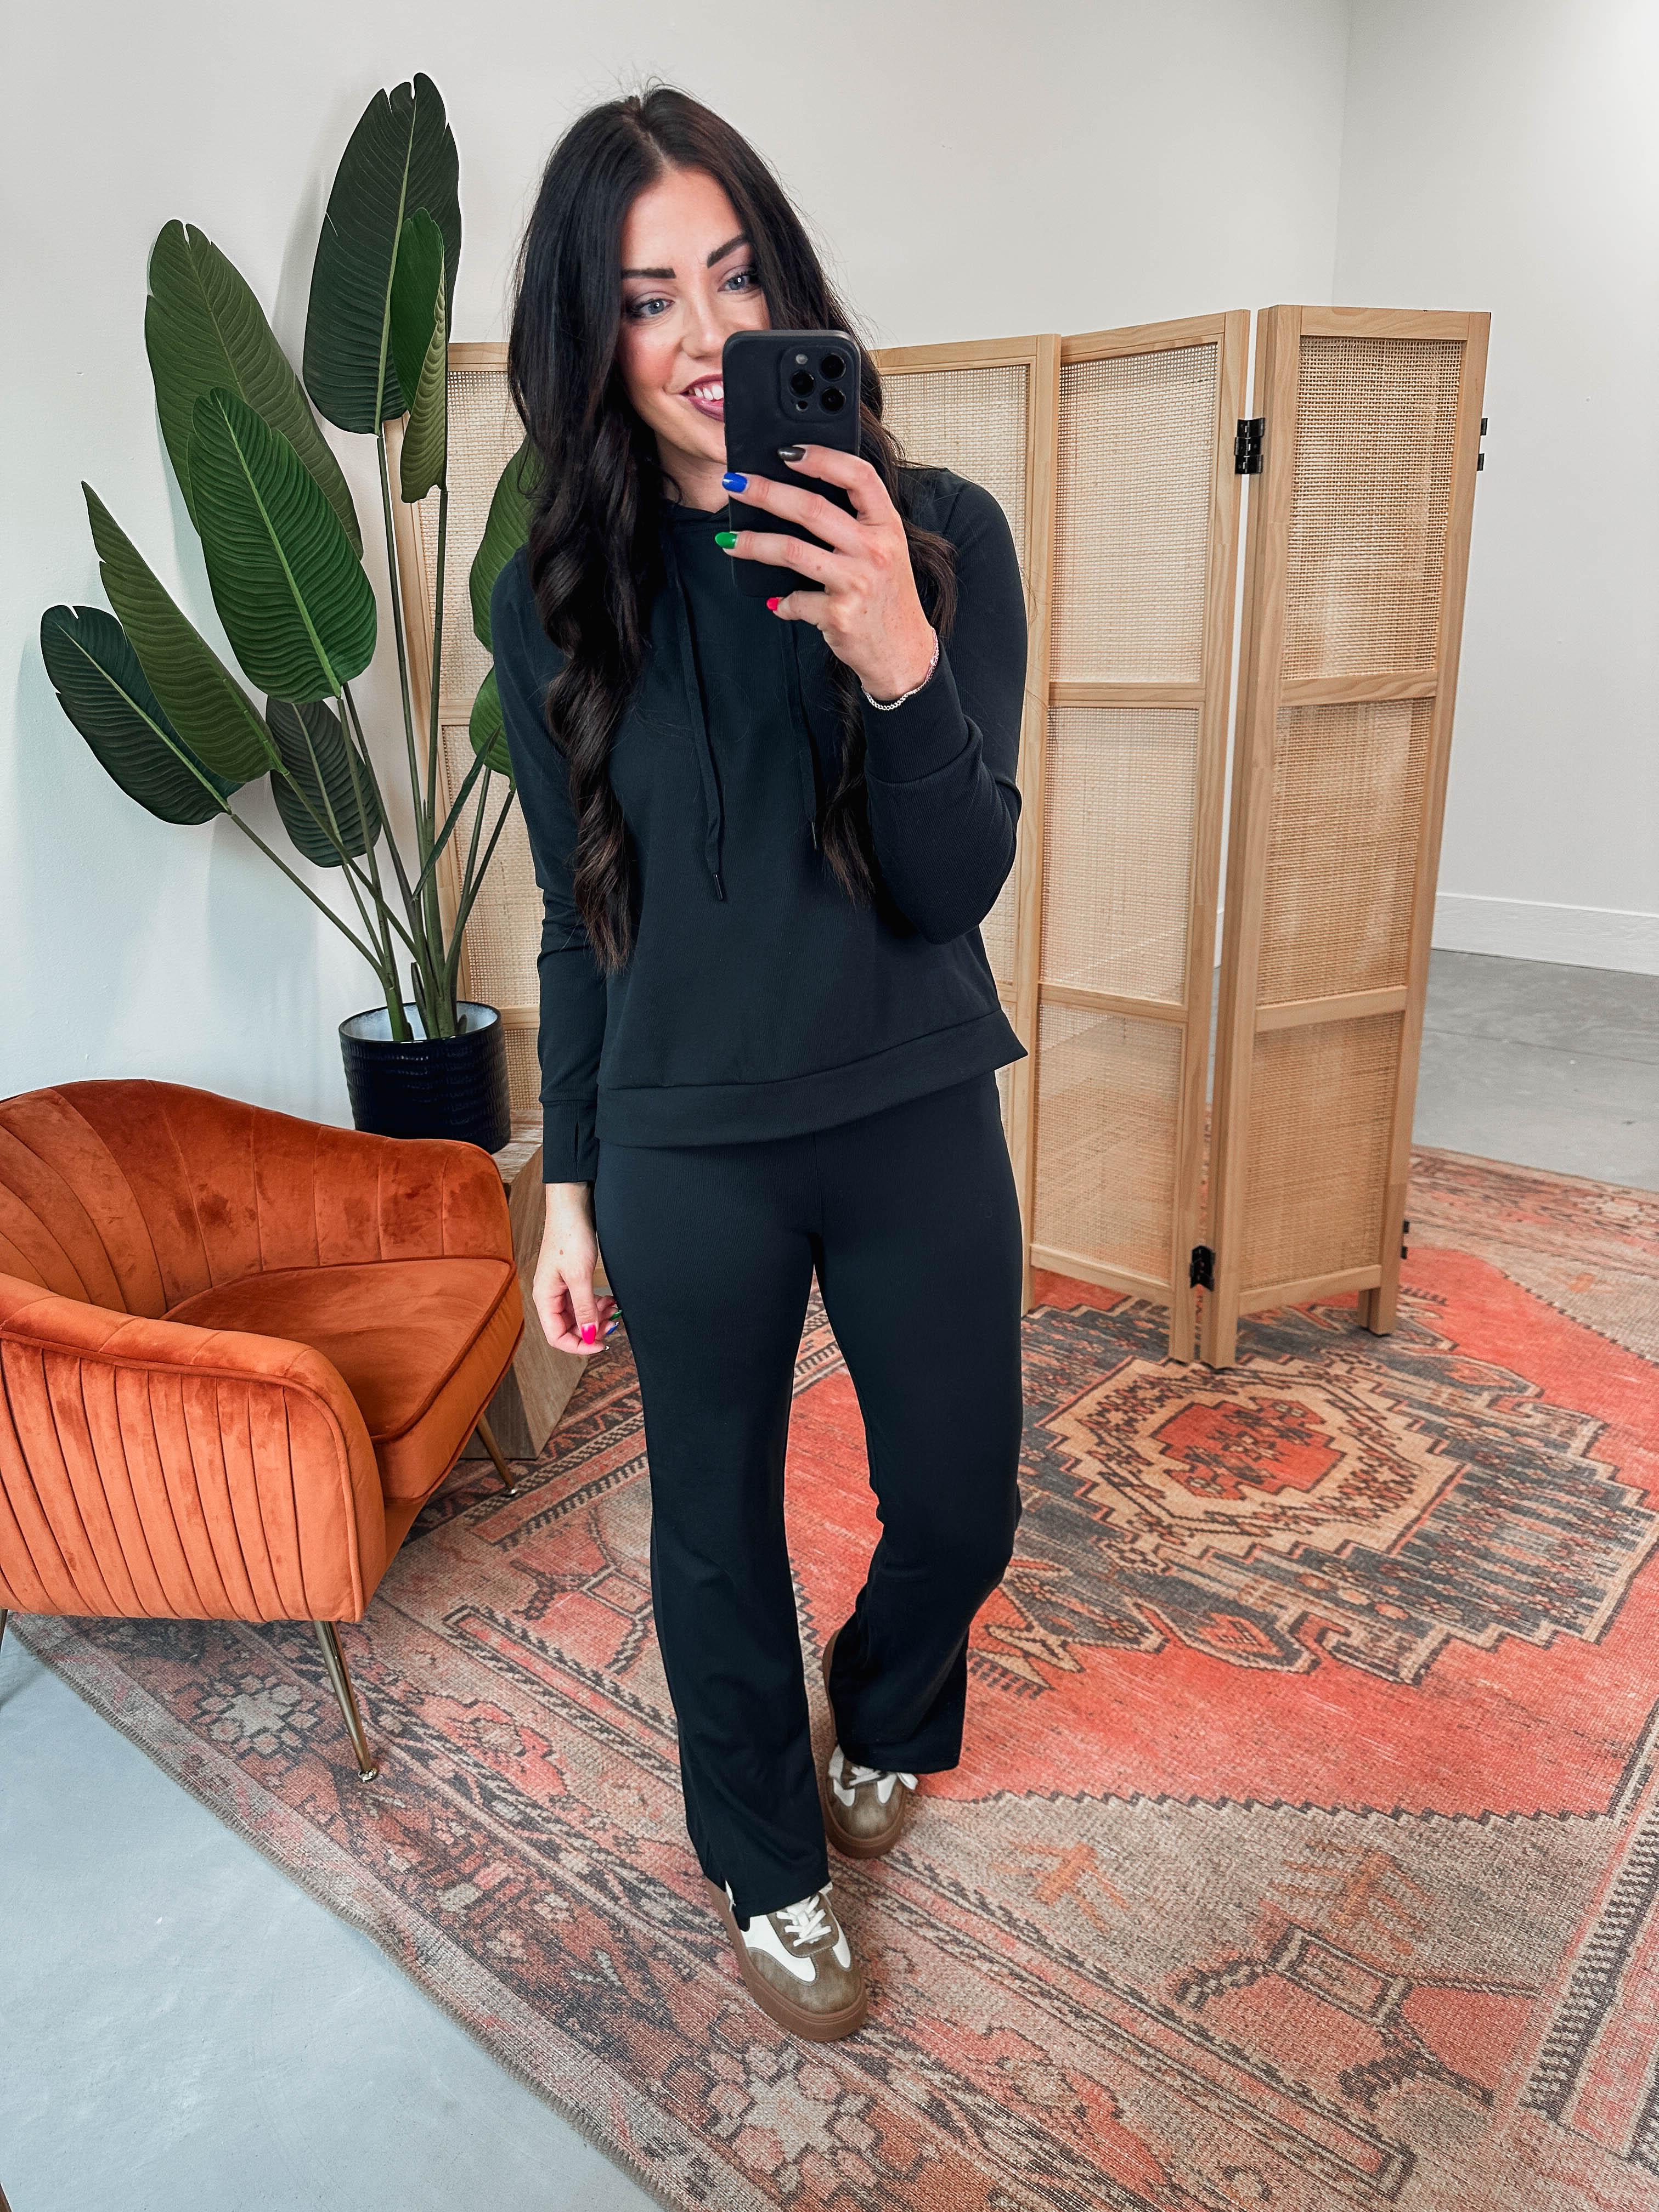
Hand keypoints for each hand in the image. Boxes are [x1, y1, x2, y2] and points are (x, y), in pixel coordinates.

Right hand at [535, 1183, 618, 1356]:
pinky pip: (583, 1301)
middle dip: (591, 1329)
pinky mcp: (571, 1278)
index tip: (600, 1344)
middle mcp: (549, 1295)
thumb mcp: (580, 1276)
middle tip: (613, 1325)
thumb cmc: (570, 1235)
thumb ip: (584, 1308)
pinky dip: (597, 1304)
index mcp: (544, 1298)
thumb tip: (588, 1334)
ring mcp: (560, 1287)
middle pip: (568, 1327)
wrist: (572, 1206)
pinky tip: (610, 1300)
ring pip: (579, 1314)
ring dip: (596, 1317)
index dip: (578, 1345)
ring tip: (614, 1310)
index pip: (556, 1336)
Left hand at [718, 446, 935, 700]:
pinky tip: (779, 603)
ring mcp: (857, 583)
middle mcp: (875, 550)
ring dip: (753, 543)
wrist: (903, 653)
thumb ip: (855, 523)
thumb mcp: (886, 551)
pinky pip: (795, 600)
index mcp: (887, 526)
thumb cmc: (888, 598)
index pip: (858, 476)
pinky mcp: (839, 615)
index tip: (786, 451)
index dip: (821, 457)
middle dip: (764, 492)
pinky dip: (781, 602)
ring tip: (730, 541)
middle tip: (735, 485)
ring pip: (791, 551)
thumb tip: (797, 499)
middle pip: (811, 509)